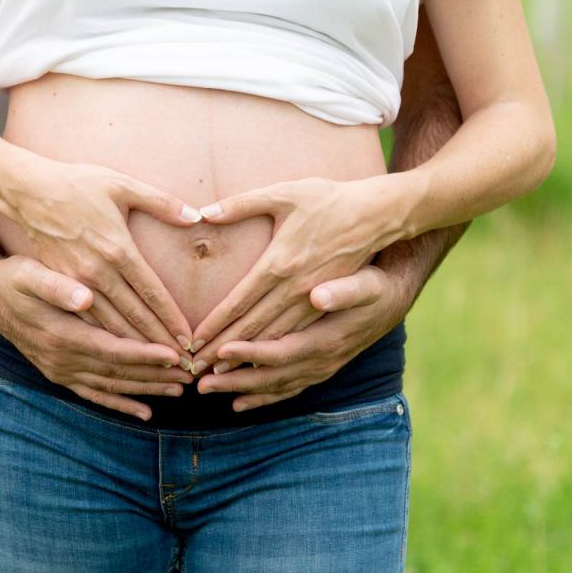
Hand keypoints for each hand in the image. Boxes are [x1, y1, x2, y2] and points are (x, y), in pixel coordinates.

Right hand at [0, 152, 200, 352]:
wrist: (26, 192)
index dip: (171, 319)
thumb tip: (197, 216)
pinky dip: (107, 346)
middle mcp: (95, 275)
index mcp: (115, 250)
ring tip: (162, 370)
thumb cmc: (77, 185)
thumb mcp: (121, 185)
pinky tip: (123, 362)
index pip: (150, 294)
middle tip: (184, 364)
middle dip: (160, 344)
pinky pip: (87, 326)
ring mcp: (73, 287)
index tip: (189, 339)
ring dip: (137, 352)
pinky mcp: (59, 289)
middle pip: (134, 319)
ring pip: (111, 330)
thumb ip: (161, 202)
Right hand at [0, 255, 194, 419]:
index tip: (175, 355)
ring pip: (110, 386)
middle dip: (156, 375)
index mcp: (61, 335)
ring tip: (179, 390)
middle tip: (190, 376)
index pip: (113, 349)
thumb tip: (84, 297)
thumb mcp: (30, 274)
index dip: (145, 354)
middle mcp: (60, 359)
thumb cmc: (15, 277)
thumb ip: (56, 286)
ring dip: (145, 390)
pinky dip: (120, 404)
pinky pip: (93, 395)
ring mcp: (58, 370)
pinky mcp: (57, 373)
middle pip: (117, 373)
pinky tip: (145, 412)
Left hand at [188, 174, 416, 367]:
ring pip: (274, 342)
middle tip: (193, 369)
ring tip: (215, 378)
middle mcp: (297, 290)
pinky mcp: (328, 308)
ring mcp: (315, 303)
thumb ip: (243, 203)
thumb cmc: (330, 200)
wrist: (380, 215)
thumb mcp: (287, 193)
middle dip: (221, 352)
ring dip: (244, 362)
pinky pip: (297, 341)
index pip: (241, 303)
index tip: (192, 343)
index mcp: (282, 264)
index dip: (214, 325)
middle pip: (252, 329)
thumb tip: (204, 212)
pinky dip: (274, 359)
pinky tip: (255, 371)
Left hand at [195, 265, 408, 410]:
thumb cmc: (374, 283)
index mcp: (327, 339)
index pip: (282, 350)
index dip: (251, 353)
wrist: (394, 299)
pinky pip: (287, 390)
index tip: (221, 350)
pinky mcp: (319, 369)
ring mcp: (321, 369)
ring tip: (206, 390)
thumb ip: (344, 290)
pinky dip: (262, 398)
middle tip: (199, 381)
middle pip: (271, 376)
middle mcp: (322, 361)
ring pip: (275, 386)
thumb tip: (319, 296)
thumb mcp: (366, 282)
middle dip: (234, 379)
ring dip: (240, 390)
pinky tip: (237, 403)